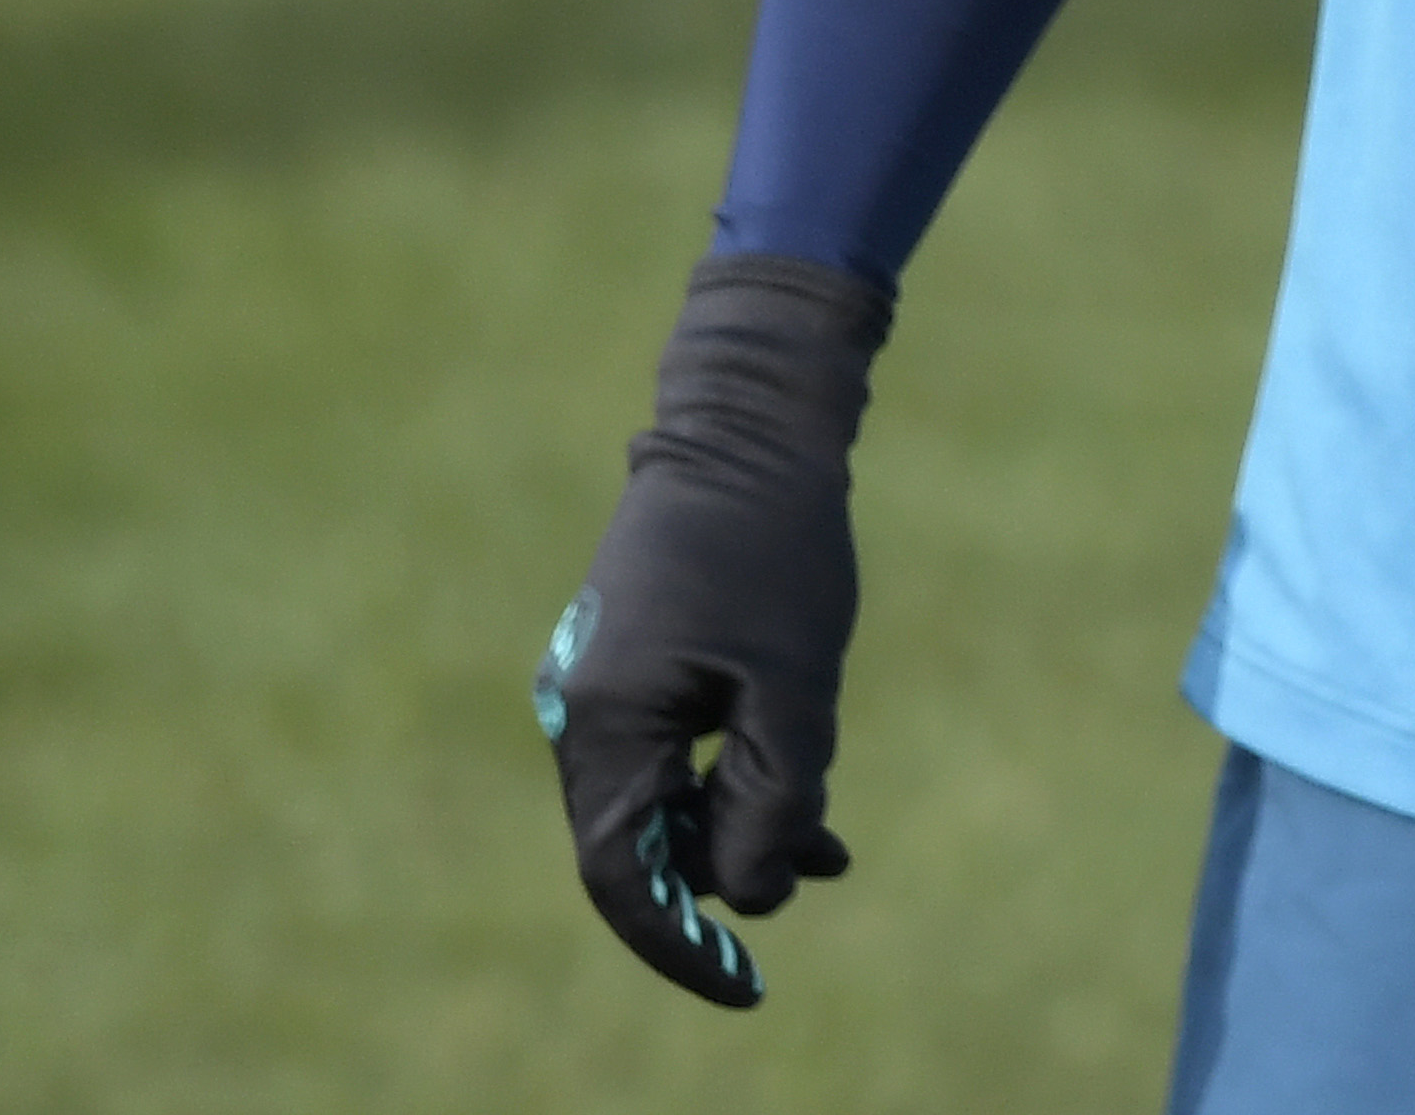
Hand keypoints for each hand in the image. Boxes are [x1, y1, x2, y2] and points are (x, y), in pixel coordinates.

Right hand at [537, 255, 893, 1009]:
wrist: (749, 425)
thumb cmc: (775, 547)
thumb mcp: (793, 686)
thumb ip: (772, 799)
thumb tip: (751, 899)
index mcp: (605, 723)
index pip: (625, 876)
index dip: (680, 945)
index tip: (744, 989)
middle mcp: (583, 712)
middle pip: (641, 843)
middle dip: (720, 883)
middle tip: (805, 906)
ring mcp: (603, 686)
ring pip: (663, 799)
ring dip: (736, 832)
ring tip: (832, 853)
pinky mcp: (636, 662)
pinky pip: (673, 753)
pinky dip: (731, 782)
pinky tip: (807, 804)